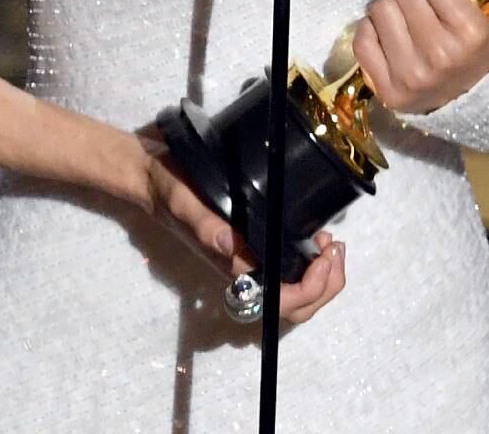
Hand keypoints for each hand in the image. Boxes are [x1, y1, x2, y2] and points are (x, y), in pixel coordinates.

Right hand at [141, 144, 345, 323]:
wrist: (153, 182)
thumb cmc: (169, 192)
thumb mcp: (182, 202)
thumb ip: (204, 224)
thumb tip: (230, 244)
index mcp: (232, 268)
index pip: (278, 301)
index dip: (309, 288)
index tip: (323, 256)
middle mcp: (245, 273)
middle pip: (297, 306)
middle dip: (327, 284)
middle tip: (334, 248)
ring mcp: (252, 264)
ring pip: (298, 294)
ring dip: (324, 276)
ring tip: (330, 244)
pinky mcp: (256, 249)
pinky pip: (290, 273)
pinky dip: (314, 264)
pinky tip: (318, 239)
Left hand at [353, 0, 488, 113]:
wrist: (477, 99)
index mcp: (471, 31)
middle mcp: (440, 54)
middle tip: (426, 9)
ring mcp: (411, 75)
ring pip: (379, 9)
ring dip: (393, 12)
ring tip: (411, 26)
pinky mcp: (387, 89)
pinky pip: (361, 37)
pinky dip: (373, 34)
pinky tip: (394, 42)